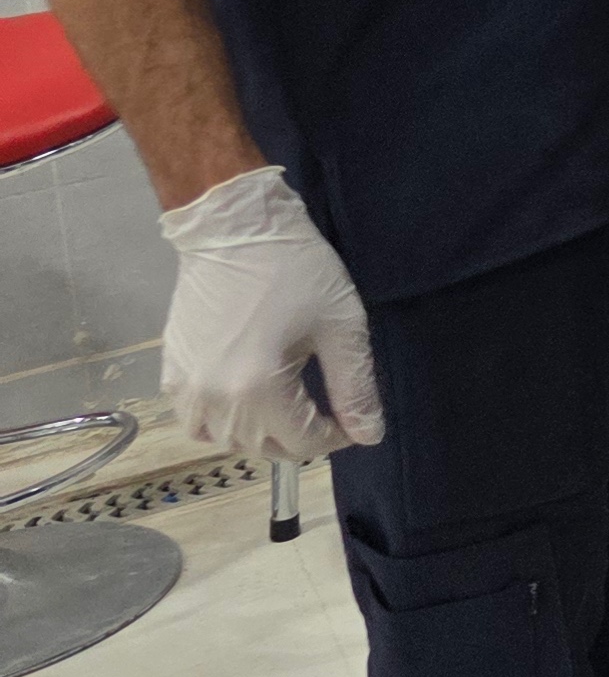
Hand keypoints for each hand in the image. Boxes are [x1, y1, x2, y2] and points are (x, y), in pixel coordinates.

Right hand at [156, 164, 384, 462]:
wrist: (234, 229)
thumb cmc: (295, 270)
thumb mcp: (341, 327)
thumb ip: (355, 387)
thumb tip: (369, 435)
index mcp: (257, 388)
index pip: (302, 443)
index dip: (336, 436)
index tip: (352, 415)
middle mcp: (213, 399)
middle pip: (263, 447)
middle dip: (300, 438)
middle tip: (326, 411)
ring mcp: (185, 387)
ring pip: (225, 439)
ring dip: (261, 435)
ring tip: (289, 408)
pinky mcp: (171, 371)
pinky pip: (194, 420)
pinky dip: (222, 422)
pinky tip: (246, 398)